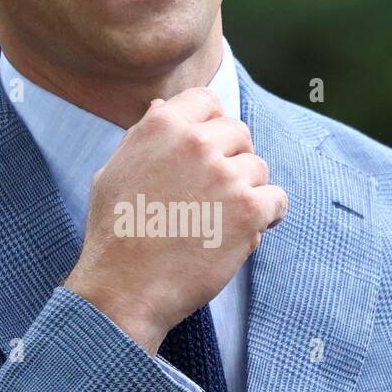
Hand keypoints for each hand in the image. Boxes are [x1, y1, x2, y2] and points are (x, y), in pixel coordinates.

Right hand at [63, 87, 287, 352]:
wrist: (123, 288)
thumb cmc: (115, 233)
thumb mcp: (114, 171)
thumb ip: (144, 136)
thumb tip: (163, 106)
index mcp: (162, 126)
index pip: (207, 103)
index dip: (210, 126)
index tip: (208, 153)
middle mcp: (195, 143)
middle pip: (238, 134)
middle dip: (231, 160)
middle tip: (213, 195)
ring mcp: (225, 175)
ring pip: (258, 168)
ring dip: (246, 191)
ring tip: (219, 220)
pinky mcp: (248, 210)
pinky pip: (277, 200)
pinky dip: (267, 216)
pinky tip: (244, 232)